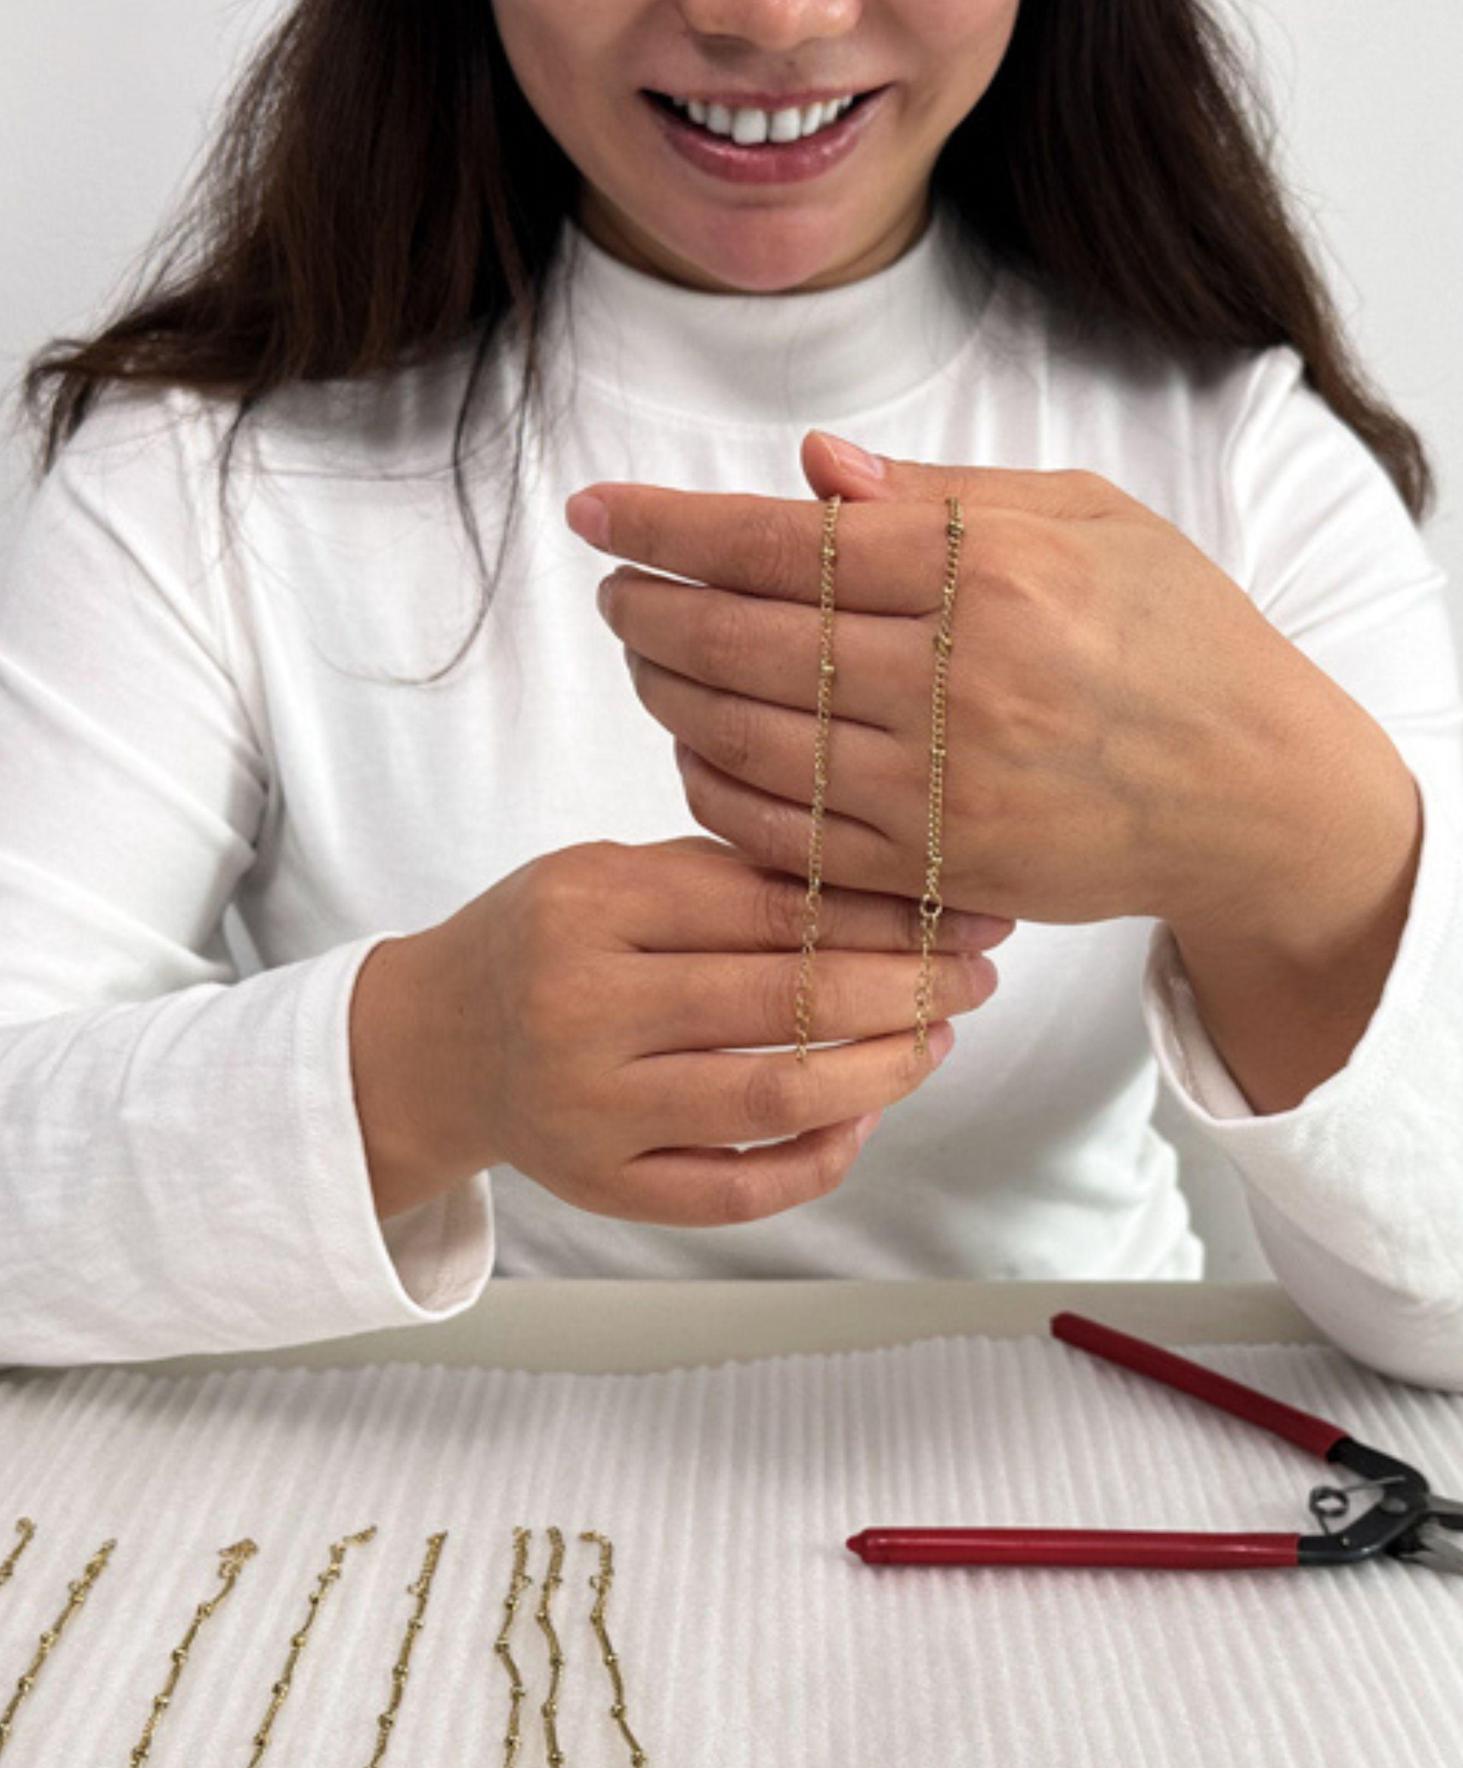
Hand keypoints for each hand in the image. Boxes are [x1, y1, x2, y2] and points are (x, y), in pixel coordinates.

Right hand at [349, 836, 1008, 1226]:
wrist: (436, 1044)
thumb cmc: (546, 943)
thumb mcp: (609, 876)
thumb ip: (727, 881)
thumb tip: (894, 893)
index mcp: (590, 907)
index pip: (771, 907)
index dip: (884, 912)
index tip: (962, 911)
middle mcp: (582, 1009)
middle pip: (786, 1003)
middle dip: (907, 989)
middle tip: (974, 977)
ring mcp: (591, 1110)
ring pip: (776, 1101)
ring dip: (883, 1073)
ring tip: (935, 1040)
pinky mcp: (603, 1186)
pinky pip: (739, 1192)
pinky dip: (820, 1160)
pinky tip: (865, 1116)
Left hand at [570, 431, 1340, 936]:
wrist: (1252, 792)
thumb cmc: (1176, 635)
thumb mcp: (1091, 518)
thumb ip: (943, 493)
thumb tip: (809, 467)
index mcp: (992, 573)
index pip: (784, 543)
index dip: (671, 526)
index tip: (597, 513)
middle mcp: (959, 683)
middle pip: (744, 643)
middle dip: (650, 612)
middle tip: (615, 591)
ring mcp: (945, 790)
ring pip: (748, 741)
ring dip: (671, 695)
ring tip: (647, 658)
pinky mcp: (939, 871)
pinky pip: (787, 836)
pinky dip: (719, 791)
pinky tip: (697, 749)